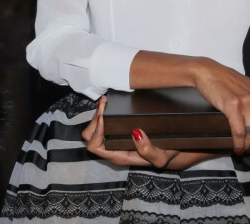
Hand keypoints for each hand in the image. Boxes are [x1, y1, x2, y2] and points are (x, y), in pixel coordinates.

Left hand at [82, 96, 215, 168]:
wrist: (170, 150)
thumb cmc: (165, 154)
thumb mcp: (162, 156)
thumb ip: (150, 151)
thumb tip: (136, 134)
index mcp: (119, 156)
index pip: (96, 147)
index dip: (97, 132)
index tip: (105, 117)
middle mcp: (112, 148)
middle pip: (89, 136)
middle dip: (94, 120)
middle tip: (104, 106)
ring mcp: (112, 138)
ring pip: (92, 127)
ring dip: (97, 113)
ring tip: (106, 101)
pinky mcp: (116, 129)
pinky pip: (101, 121)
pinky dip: (101, 111)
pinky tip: (108, 102)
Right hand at [190, 59, 249, 155]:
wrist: (203, 71)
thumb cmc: (219, 78)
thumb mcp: (241, 85)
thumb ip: (249, 95)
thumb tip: (249, 111)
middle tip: (248, 145)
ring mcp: (245, 100)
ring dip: (248, 143)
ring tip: (244, 148)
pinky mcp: (233, 105)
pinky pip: (239, 130)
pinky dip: (239, 141)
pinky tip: (238, 148)